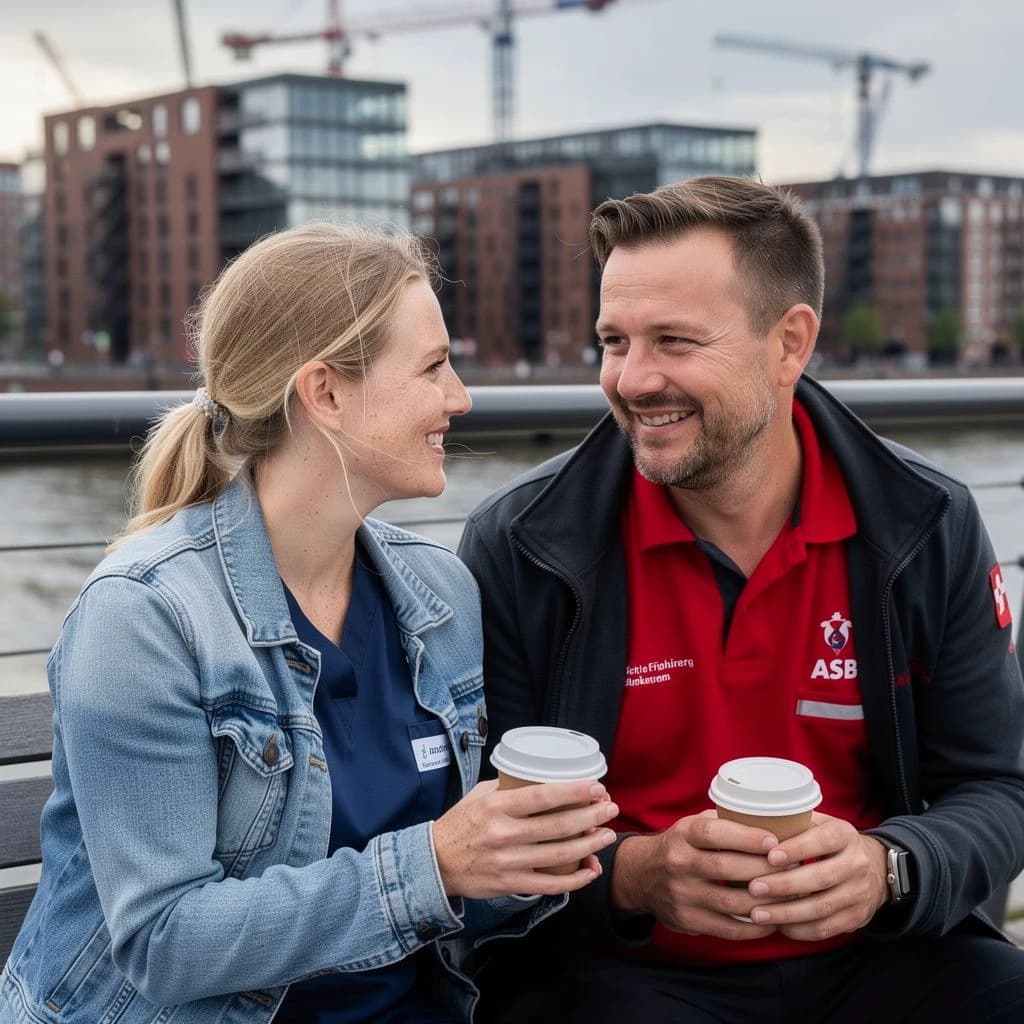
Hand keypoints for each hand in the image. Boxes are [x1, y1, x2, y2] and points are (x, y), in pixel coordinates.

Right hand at [432, 780, 618, 898]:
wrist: (434, 862)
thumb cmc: (460, 824)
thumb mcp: (478, 796)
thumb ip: (507, 787)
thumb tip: (538, 777)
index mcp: (497, 806)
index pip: (544, 796)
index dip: (575, 791)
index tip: (596, 787)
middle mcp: (504, 833)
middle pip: (559, 825)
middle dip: (592, 816)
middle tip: (611, 808)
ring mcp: (508, 861)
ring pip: (560, 855)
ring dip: (590, 845)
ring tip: (608, 835)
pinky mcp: (510, 884)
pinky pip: (550, 885)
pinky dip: (575, 880)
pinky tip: (590, 870)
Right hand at [611, 810, 780, 939]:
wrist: (640, 875)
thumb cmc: (679, 846)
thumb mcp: (691, 825)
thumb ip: (723, 823)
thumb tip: (770, 818)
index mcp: (682, 835)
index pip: (714, 834)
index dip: (746, 837)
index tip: (774, 841)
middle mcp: (679, 863)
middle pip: (726, 868)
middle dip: (765, 869)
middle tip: (793, 868)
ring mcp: (682, 895)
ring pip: (731, 902)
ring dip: (766, 901)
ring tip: (791, 895)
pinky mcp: (687, 920)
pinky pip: (728, 928)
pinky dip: (754, 927)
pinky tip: (772, 919)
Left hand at [745, 813, 888, 939]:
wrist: (874, 868)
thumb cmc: (831, 843)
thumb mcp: (821, 824)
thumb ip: (796, 823)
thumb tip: (756, 820)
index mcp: (845, 835)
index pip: (822, 841)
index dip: (797, 849)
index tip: (770, 856)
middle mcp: (857, 864)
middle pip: (820, 878)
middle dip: (784, 885)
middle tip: (754, 888)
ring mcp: (859, 893)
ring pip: (822, 907)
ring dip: (787, 913)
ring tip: (758, 913)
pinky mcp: (857, 918)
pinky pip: (826, 928)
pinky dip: (800, 930)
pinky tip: (778, 926)